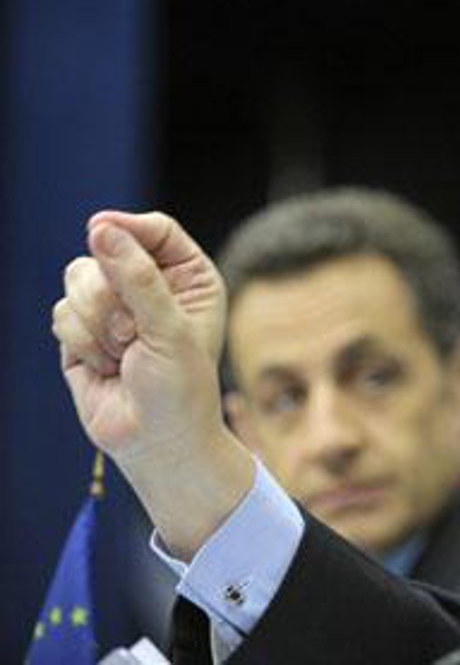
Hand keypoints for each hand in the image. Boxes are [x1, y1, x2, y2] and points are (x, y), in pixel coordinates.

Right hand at [52, 210, 252, 556]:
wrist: (157, 442)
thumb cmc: (180, 387)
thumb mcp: (169, 328)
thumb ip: (137, 277)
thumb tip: (101, 228)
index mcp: (188, 277)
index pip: (154, 229)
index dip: (127, 227)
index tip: (100, 231)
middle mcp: (150, 285)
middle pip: (105, 250)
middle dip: (110, 294)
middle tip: (133, 334)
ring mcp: (113, 307)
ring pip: (76, 279)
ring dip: (96, 322)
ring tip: (124, 355)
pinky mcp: (81, 331)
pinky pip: (60, 312)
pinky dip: (81, 341)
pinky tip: (106, 367)